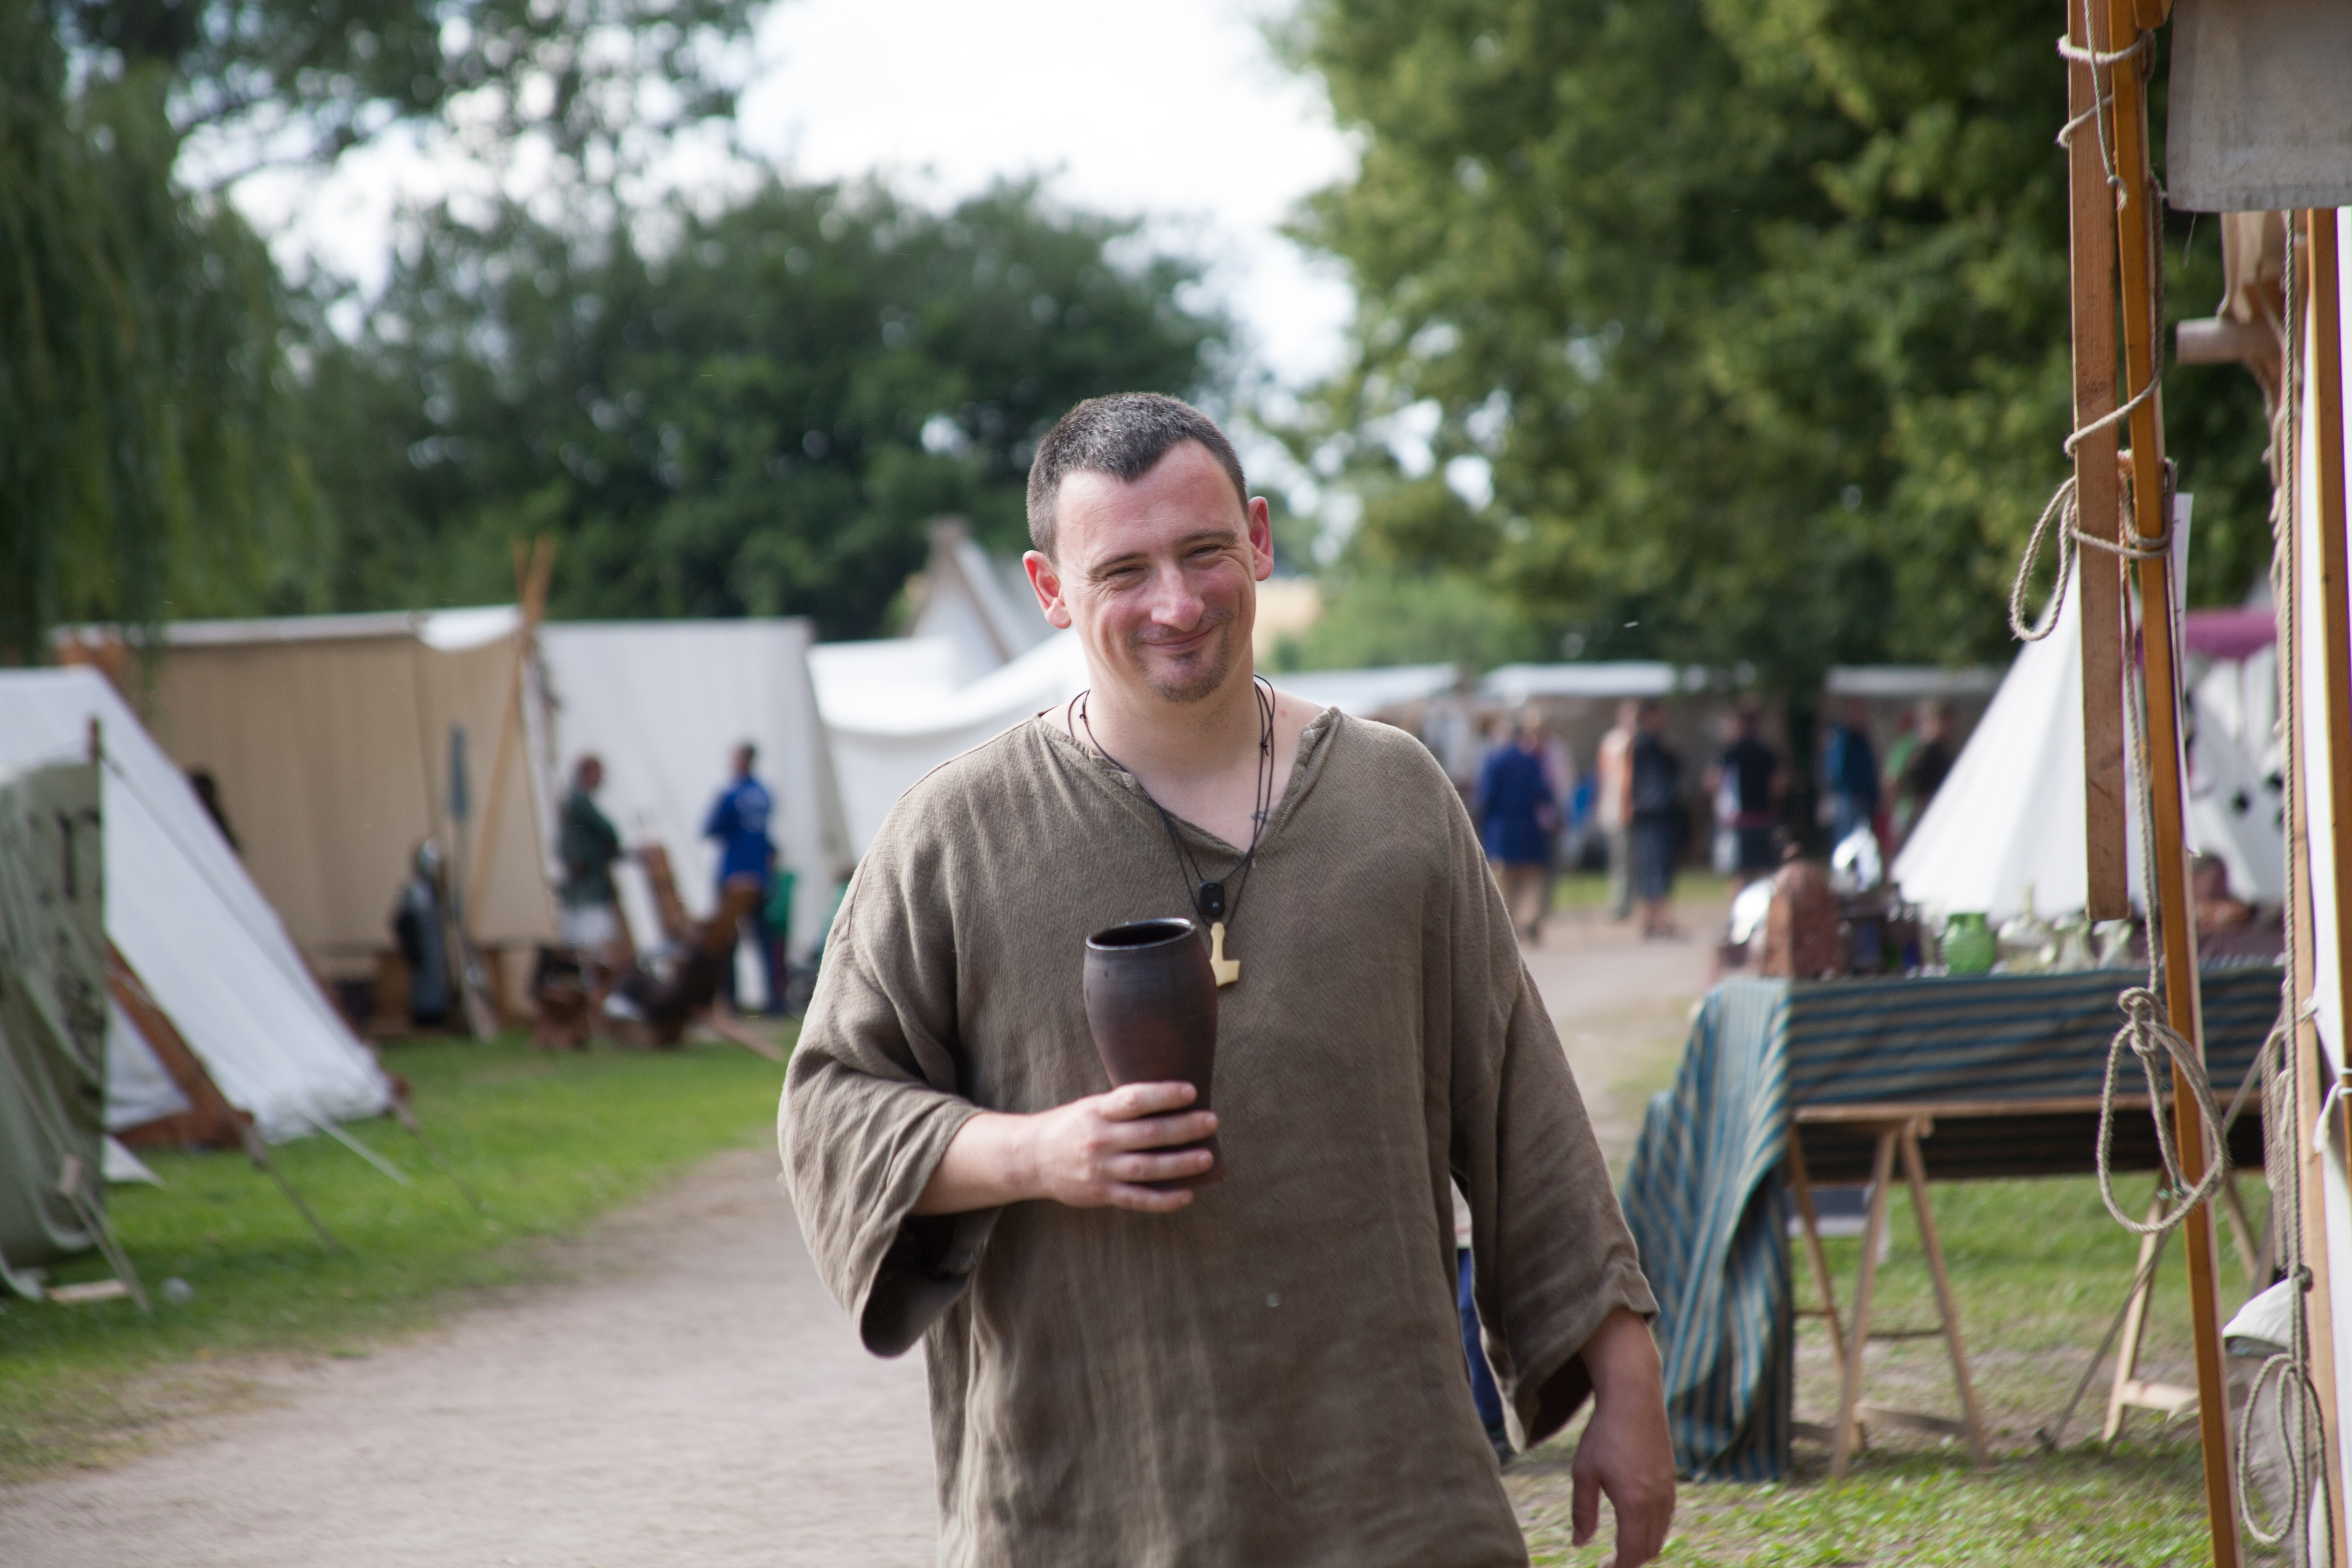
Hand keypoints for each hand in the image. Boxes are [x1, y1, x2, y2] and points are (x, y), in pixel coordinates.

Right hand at [1027, 1082, 1216, 1210]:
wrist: (1031, 1158)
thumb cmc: (1071, 1127)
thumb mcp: (1091, 1107)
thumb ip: (1123, 1106)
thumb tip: (1169, 1100)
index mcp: (1097, 1111)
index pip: (1134, 1100)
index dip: (1164, 1095)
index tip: (1191, 1091)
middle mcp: (1100, 1139)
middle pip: (1148, 1134)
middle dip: (1184, 1128)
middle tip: (1212, 1121)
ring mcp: (1101, 1169)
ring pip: (1148, 1168)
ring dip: (1181, 1164)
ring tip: (1207, 1158)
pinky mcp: (1101, 1193)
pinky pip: (1138, 1199)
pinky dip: (1164, 1200)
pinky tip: (1187, 1195)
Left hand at [1570, 1308, 1675, 1567]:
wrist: (1633, 1398)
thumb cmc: (1603, 1434)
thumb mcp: (1584, 1473)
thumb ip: (1582, 1512)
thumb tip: (1579, 1544)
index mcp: (1634, 1505)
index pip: (1631, 1555)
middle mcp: (1658, 1503)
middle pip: (1649, 1550)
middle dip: (1630, 1561)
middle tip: (1609, 1562)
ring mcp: (1669, 1491)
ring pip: (1660, 1535)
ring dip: (1642, 1547)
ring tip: (1620, 1547)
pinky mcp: (1672, 1480)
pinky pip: (1666, 1518)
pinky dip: (1653, 1529)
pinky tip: (1635, 1522)